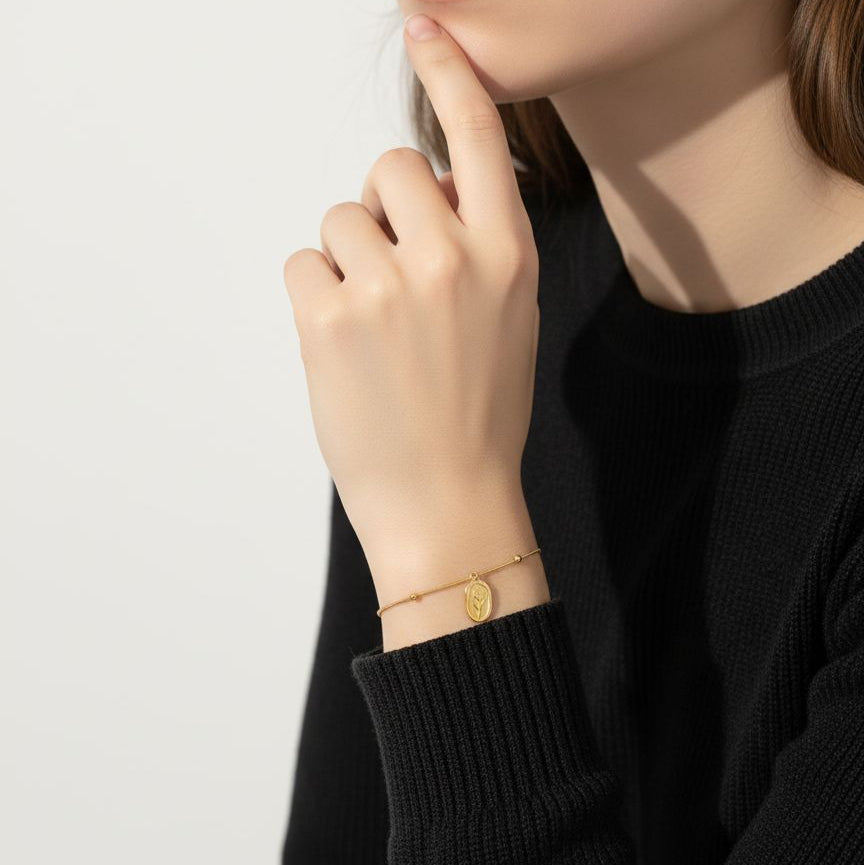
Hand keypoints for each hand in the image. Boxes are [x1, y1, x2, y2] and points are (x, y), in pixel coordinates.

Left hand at [283, 13, 540, 597]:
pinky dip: (315, 294)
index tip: (425, 30)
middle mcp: (450, 258)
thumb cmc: (479, 414)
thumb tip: (419, 191)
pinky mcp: (329, 319)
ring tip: (371, 327)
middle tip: (389, 268)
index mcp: (505, 255)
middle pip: (386, 169)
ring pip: (338, 219)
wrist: (447, 499)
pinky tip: (342, 344)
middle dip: (380, 208)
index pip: (477, 135)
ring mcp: (386, 287)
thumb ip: (475, 246)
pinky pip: (303, 263)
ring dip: (346, 259)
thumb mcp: (508, 319)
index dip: (449, 72)